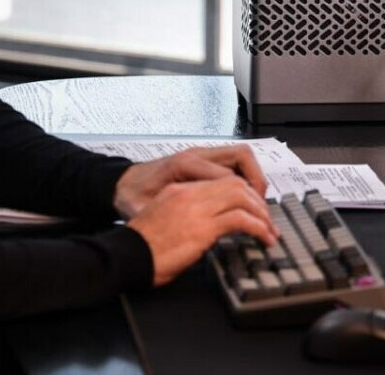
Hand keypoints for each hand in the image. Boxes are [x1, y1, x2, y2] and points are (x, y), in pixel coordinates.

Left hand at [113, 144, 268, 217]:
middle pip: (242, 158)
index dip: (246, 201)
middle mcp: (196, 154)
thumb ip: (170, 217)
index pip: (228, 178)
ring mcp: (201, 154)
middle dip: (258, 184)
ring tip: (258, 205)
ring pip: (241, 157)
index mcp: (185, 165)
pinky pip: (233, 162)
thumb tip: (196, 229)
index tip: (257, 222)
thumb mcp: (146, 210)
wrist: (120, 183)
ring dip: (254, 178)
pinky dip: (244, 177)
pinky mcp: (202, 160)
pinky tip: (244, 199)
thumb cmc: (131, 196)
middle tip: (264, 211)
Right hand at [126, 176, 277, 285]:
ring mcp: (197, 208)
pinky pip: (241, 219)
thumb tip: (205, 230)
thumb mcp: (164, 221)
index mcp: (179, 190)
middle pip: (235, 183)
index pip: (220, 180)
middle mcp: (189, 193)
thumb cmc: (140, 246)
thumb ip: (185, 217)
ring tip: (269, 230)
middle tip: (267, 219)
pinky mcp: (203, 227)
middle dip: (257, 201)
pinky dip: (258, 227)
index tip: (252, 208)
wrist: (125, 255)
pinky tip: (264, 238)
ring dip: (261, 213)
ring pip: (242, 196)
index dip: (242, 192)